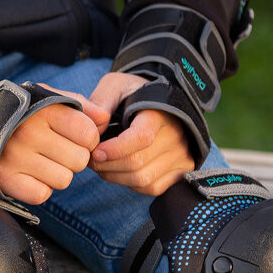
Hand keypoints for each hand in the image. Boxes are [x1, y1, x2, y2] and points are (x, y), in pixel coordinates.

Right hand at [0, 83, 107, 204]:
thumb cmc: (21, 111)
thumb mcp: (48, 97)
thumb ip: (80, 104)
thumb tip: (105, 120)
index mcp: (45, 111)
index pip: (89, 134)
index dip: (88, 139)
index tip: (75, 137)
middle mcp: (31, 133)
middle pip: (80, 160)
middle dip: (74, 158)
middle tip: (57, 151)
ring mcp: (17, 157)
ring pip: (64, 180)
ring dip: (58, 174)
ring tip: (43, 162)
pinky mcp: (7, 179)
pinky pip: (42, 194)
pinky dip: (40, 188)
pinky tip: (31, 174)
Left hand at [88, 72, 194, 195]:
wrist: (162, 102)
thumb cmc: (134, 94)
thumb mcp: (116, 85)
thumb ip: (101, 101)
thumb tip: (94, 127)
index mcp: (158, 113)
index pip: (141, 137)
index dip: (115, 149)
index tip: (95, 152)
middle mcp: (175, 135)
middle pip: (137, 163)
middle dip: (106, 165)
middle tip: (91, 159)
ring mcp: (180, 154)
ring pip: (142, 179)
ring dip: (114, 177)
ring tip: (102, 165)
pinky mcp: (181, 169)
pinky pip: (152, 187)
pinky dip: (130, 184)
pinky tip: (121, 171)